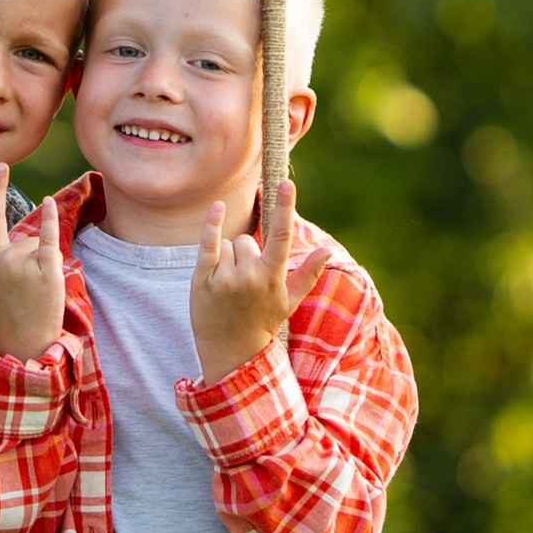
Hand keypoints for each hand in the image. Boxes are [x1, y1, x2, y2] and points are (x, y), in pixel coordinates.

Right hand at [0, 163, 63, 361]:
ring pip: (38, 244)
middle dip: (28, 257)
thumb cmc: (2, 315)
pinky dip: (50, 221)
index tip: (0, 166)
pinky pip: (50, 239)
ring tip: (35, 291)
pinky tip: (49, 203)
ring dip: (41, 261)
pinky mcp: (48, 272)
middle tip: (25, 290)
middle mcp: (5, 259)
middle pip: (24, 237)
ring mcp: (26, 265)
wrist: (23, 344)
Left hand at [191, 178, 329, 380]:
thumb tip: (328, 250)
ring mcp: (227, 277)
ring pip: (228, 243)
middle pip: (247, 240)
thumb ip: (308, 273)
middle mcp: (251, 276)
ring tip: (228, 286)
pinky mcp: (204, 278)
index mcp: (273, 277)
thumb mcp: (289, 299)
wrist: (231, 349)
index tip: (287, 182)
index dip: (285, 208)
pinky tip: (217, 208)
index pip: (281, 235)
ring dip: (227, 258)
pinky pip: (209, 243)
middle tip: (243, 284)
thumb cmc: (263, 320)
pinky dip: (213, 224)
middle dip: (246, 254)